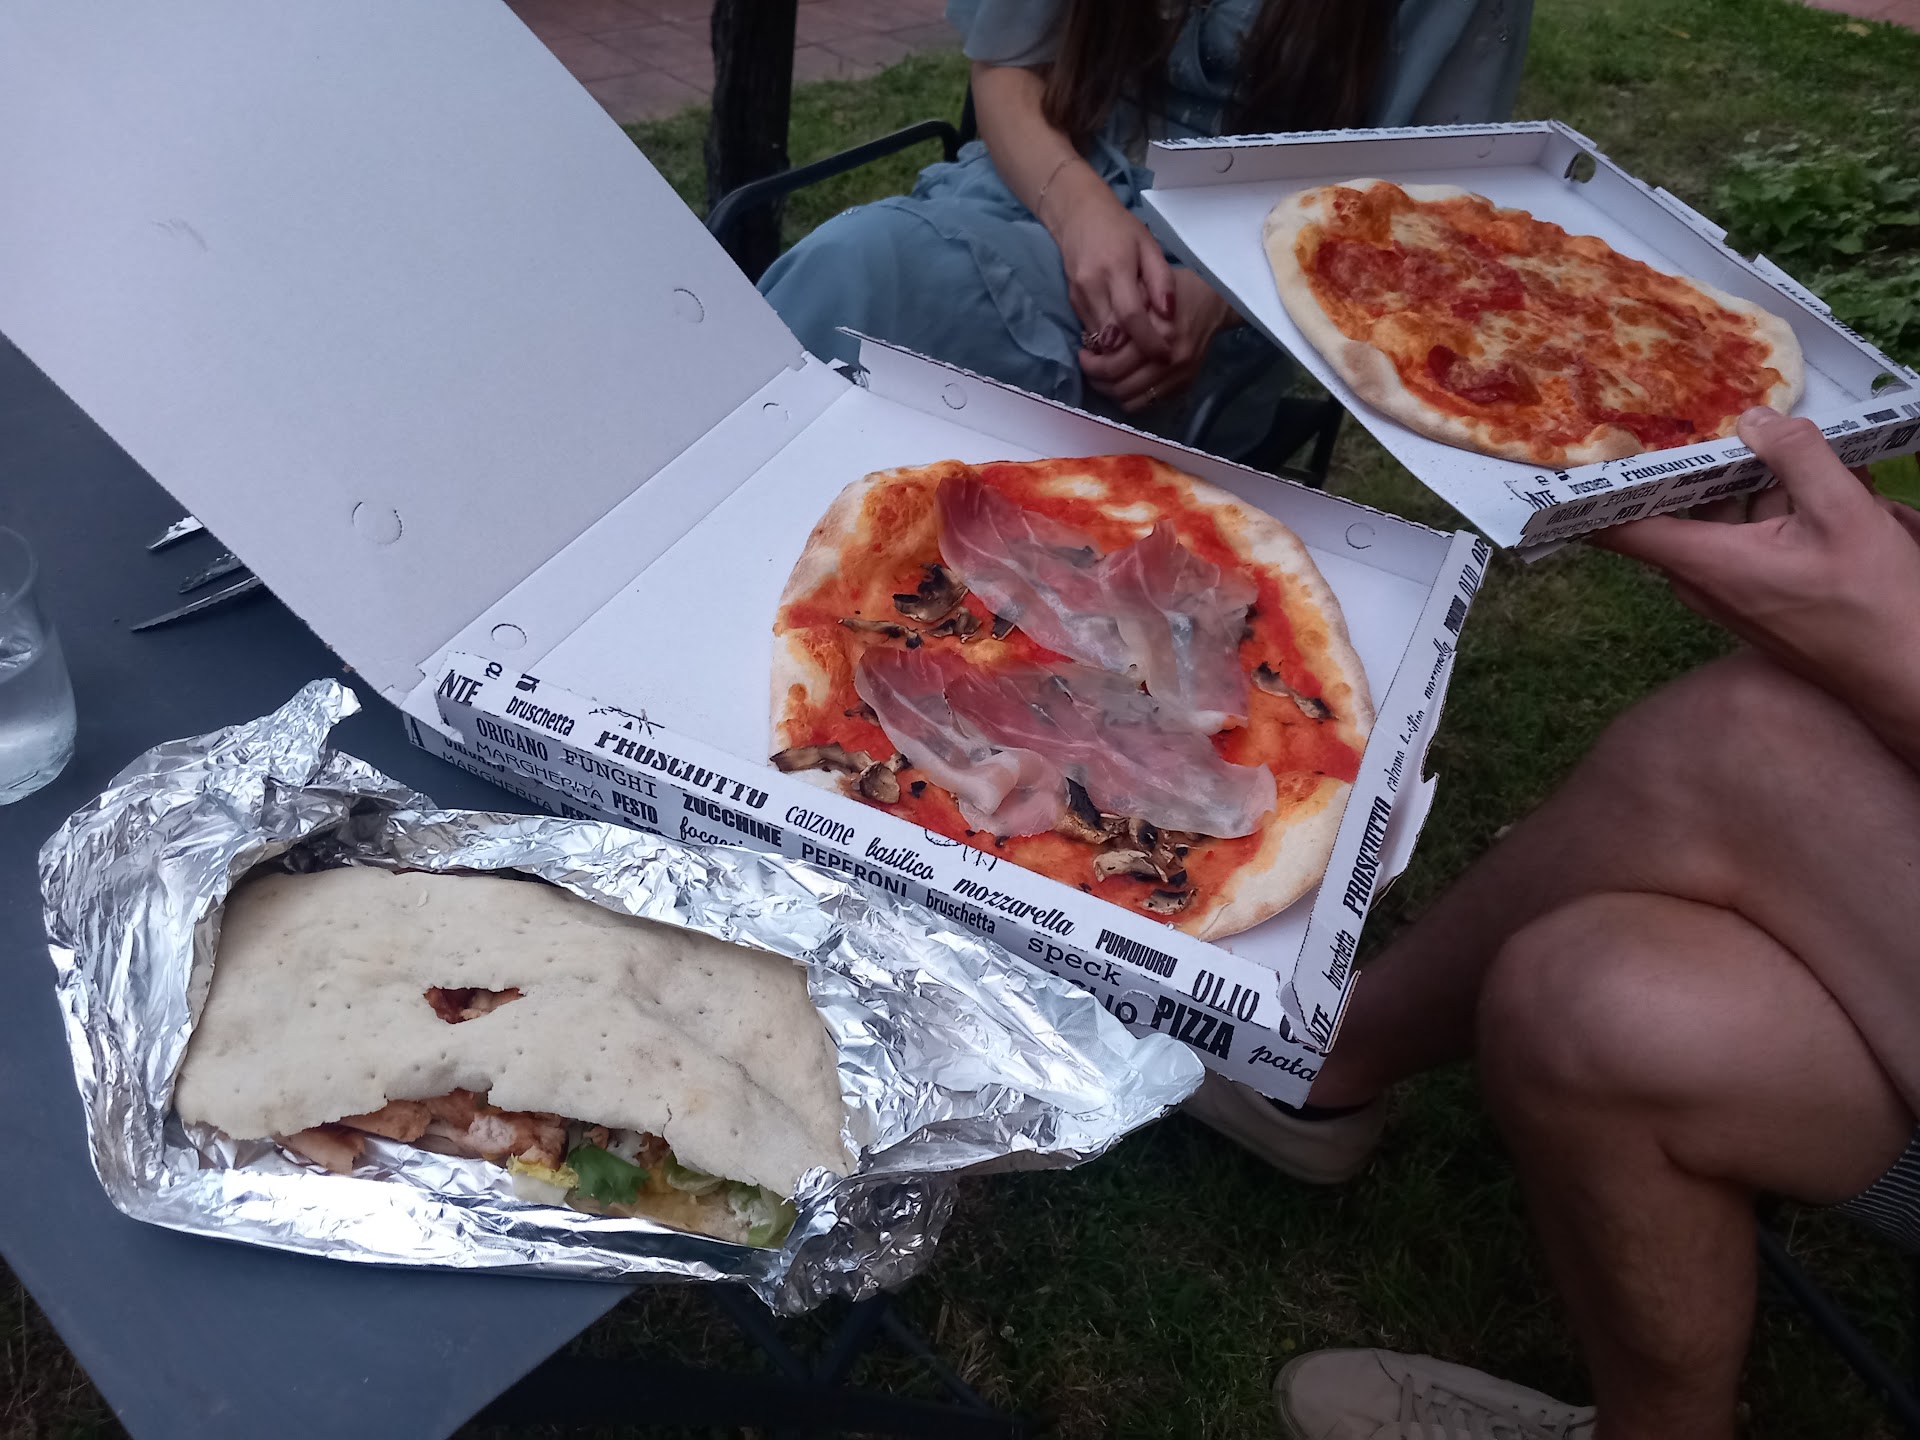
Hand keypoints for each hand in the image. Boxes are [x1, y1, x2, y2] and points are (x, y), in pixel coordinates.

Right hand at [1044, 164, 1176, 361]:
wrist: (1077, 215)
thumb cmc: (1120, 229)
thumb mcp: (1148, 246)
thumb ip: (1161, 279)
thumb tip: (1170, 314)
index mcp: (1115, 269)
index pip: (1131, 316)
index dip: (1148, 340)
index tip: (1165, 354)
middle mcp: (1092, 286)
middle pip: (1113, 335)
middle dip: (1134, 353)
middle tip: (1155, 357)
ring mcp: (1079, 296)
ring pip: (1100, 338)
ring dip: (1120, 349)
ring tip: (1142, 348)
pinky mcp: (1073, 303)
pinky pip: (1092, 331)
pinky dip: (1109, 338)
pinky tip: (1124, 334)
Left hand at [1079, 268, 1233, 412]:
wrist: (1213, 302)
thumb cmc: (1175, 291)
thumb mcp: (1146, 289)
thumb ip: (1122, 313)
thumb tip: (1094, 338)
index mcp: (1159, 334)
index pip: (1113, 365)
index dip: (1091, 364)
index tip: (1085, 352)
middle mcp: (1170, 359)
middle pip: (1119, 387)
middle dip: (1097, 380)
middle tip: (1090, 366)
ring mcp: (1179, 376)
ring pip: (1131, 400)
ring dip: (1111, 392)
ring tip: (1104, 377)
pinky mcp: (1184, 385)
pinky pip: (1148, 404)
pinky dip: (1130, 398)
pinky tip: (1123, 382)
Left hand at [1594, 407, 1919, 715]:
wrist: (1907, 677)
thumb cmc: (1875, 603)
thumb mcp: (1844, 513)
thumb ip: (1797, 457)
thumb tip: (1752, 418)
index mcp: (1706, 562)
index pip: (1619, 528)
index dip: (1593, 491)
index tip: (1575, 451)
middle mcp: (1703, 582)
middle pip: (1675, 510)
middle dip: (1695, 465)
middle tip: (1710, 414)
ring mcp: (1728, 593)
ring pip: (1719, 520)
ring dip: (1748, 484)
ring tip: (1786, 445)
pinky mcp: (1755, 597)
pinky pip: (1746, 540)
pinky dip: (1770, 510)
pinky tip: (1814, 483)